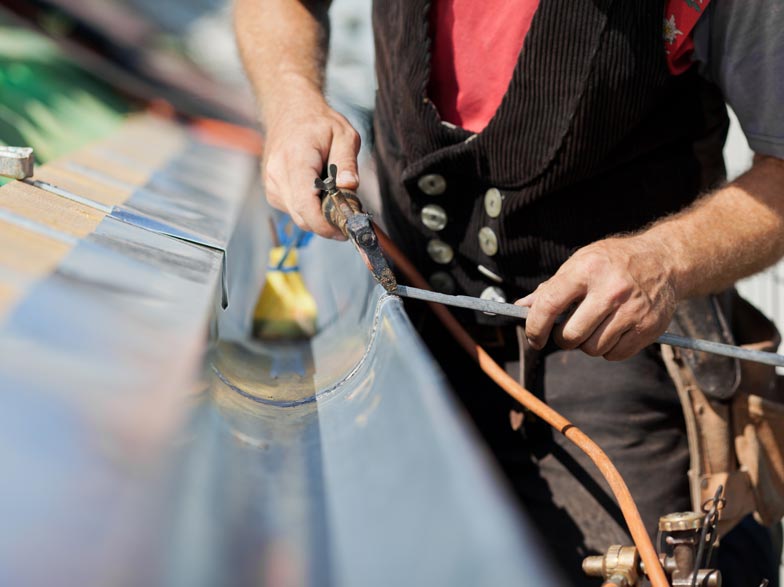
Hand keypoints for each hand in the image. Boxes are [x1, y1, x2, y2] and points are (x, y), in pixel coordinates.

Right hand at [262, 86, 360, 238]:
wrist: (289, 110)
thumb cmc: (318, 122)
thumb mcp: (344, 135)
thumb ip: (347, 162)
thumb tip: (349, 187)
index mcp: (294, 159)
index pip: (305, 205)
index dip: (325, 224)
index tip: (344, 228)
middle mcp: (277, 175)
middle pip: (302, 217)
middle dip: (327, 223)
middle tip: (349, 216)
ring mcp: (271, 185)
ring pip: (298, 217)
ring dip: (319, 216)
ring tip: (334, 196)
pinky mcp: (272, 191)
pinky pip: (294, 211)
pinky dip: (310, 209)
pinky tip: (319, 192)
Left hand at [517, 236, 677, 359]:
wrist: (664, 260)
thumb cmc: (614, 262)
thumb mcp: (580, 262)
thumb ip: (551, 287)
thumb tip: (522, 307)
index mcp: (587, 270)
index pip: (549, 305)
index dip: (535, 327)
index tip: (534, 337)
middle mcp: (610, 290)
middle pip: (571, 336)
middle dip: (563, 338)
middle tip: (567, 331)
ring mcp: (632, 310)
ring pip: (592, 349)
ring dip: (587, 344)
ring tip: (594, 326)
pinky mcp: (648, 327)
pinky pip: (615, 354)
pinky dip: (608, 349)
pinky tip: (612, 330)